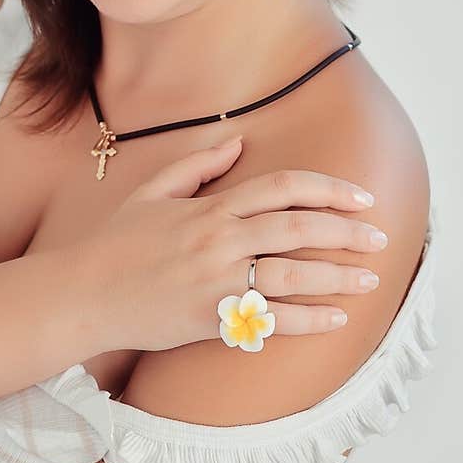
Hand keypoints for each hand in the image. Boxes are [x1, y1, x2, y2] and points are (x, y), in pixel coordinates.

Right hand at [80, 137, 388, 351]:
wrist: (82, 295)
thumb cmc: (114, 244)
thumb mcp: (151, 191)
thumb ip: (197, 165)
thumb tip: (239, 142)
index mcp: (210, 207)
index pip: (283, 188)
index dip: (328, 189)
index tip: (361, 197)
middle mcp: (219, 240)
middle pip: (298, 228)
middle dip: (347, 232)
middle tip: (380, 238)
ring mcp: (216, 281)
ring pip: (293, 274)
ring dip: (338, 276)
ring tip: (370, 278)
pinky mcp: (210, 318)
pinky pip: (270, 320)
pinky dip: (308, 320)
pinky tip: (337, 320)